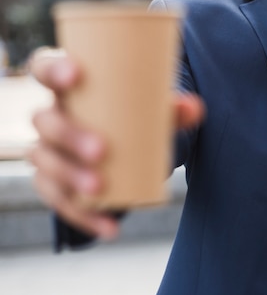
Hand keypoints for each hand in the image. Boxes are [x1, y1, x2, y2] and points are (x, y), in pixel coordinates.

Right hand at [27, 47, 203, 239]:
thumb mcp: (154, 107)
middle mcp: (52, 115)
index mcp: (69, 86)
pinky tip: (109, 227)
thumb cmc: (136, 114)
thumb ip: (176, 107)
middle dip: (69, 136)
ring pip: (45, 162)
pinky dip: (83, 216)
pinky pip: (59, 200)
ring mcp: (49, 150)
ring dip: (70, 177)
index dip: (53, 69)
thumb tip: (195, 107)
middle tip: (101, 150)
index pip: (44, 67)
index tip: (75, 75)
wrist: (128, 144)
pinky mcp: (54, 183)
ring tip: (99, 188)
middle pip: (45, 122)